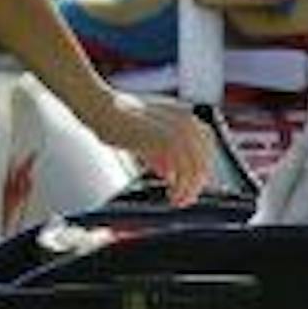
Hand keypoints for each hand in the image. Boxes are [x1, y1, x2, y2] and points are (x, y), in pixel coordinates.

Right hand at [82, 90, 212, 205]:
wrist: (100, 108)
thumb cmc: (116, 118)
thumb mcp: (145, 135)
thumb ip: (160, 152)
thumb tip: (170, 174)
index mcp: (182, 113)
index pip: (207, 143)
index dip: (201, 166)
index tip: (193, 183)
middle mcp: (185, 120)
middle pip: (204, 158)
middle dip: (197, 183)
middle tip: (185, 198)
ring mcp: (178, 129)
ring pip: (196, 168)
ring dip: (189, 189)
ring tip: (178, 201)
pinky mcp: (167, 140)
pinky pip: (183, 171)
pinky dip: (181, 187)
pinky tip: (172, 195)